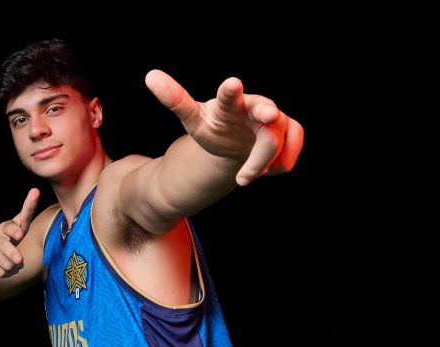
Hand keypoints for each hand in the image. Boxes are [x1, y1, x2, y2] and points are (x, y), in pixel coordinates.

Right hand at [0, 188, 39, 277]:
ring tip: (14, 261)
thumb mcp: (18, 224)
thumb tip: (35, 190)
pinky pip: (1, 272)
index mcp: (6, 227)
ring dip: (14, 266)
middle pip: (5, 247)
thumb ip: (27, 210)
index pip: (12, 225)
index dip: (15, 230)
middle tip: (19, 260)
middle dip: (12, 254)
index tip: (19, 233)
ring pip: (7, 264)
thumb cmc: (8, 235)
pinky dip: (8, 273)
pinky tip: (6, 267)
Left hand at [145, 69, 303, 185]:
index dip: (231, 90)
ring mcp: (277, 122)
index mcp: (231, 103)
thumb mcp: (193, 119)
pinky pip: (286, 160)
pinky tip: (262, 168)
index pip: (230, 94)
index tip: (232, 83)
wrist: (236, 141)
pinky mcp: (290, 136)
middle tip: (269, 117)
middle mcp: (257, 107)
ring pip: (276, 144)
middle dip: (269, 115)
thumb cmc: (214, 127)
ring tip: (243, 178)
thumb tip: (149, 76)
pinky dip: (274, 168)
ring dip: (260, 164)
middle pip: (267, 113)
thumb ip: (175, 99)